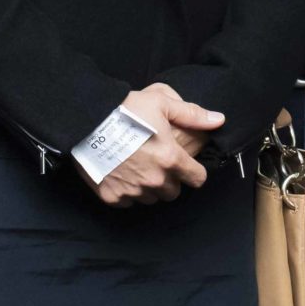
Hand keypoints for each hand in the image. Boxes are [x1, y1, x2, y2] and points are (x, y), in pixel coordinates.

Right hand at [94, 84, 222, 207]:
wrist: (85, 121)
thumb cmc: (125, 110)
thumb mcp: (161, 103)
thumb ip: (193, 115)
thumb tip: (219, 120)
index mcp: (171, 159)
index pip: (197, 179)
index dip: (194, 172)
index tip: (186, 166)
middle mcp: (155, 180)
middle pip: (174, 192)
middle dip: (170, 180)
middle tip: (158, 163)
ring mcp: (133, 191)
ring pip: (152, 198)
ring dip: (149, 187)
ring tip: (138, 167)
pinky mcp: (113, 197)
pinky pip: (129, 202)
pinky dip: (128, 192)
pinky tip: (122, 173)